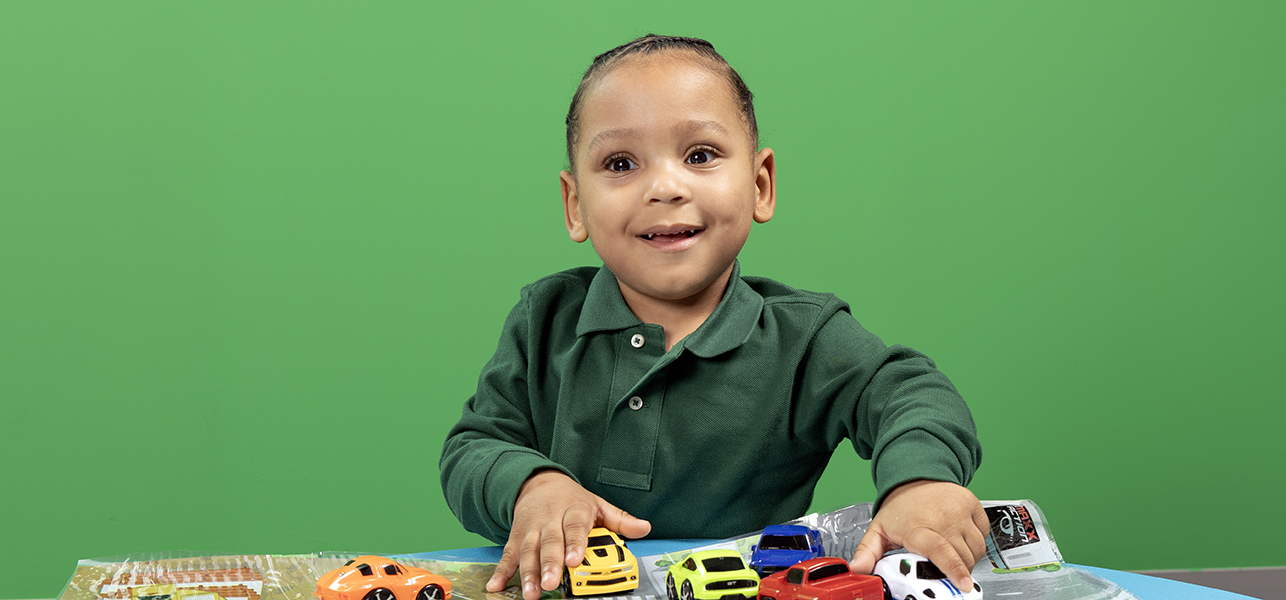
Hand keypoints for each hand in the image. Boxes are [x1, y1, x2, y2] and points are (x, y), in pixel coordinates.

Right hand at [486, 469, 651, 599]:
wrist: (538, 482)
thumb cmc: (571, 499)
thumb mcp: (597, 504)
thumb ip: (620, 519)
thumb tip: (644, 528)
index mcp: (573, 510)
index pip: (575, 527)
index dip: (574, 543)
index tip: (574, 560)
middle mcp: (550, 519)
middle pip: (549, 542)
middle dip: (549, 563)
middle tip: (551, 582)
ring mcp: (531, 528)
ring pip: (527, 550)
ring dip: (527, 572)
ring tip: (530, 592)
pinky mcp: (516, 536)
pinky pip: (508, 554)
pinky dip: (501, 571)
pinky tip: (497, 586)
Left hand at [848, 480, 988, 590]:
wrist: (915, 476)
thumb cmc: (900, 508)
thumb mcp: (878, 529)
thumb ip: (867, 552)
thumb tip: (858, 569)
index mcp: (917, 526)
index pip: (939, 550)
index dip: (954, 569)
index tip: (963, 584)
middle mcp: (941, 517)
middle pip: (962, 555)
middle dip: (959, 570)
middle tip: (948, 570)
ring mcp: (959, 509)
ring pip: (976, 548)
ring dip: (969, 557)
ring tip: (952, 553)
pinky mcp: (972, 504)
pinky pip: (984, 533)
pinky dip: (976, 541)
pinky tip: (960, 537)